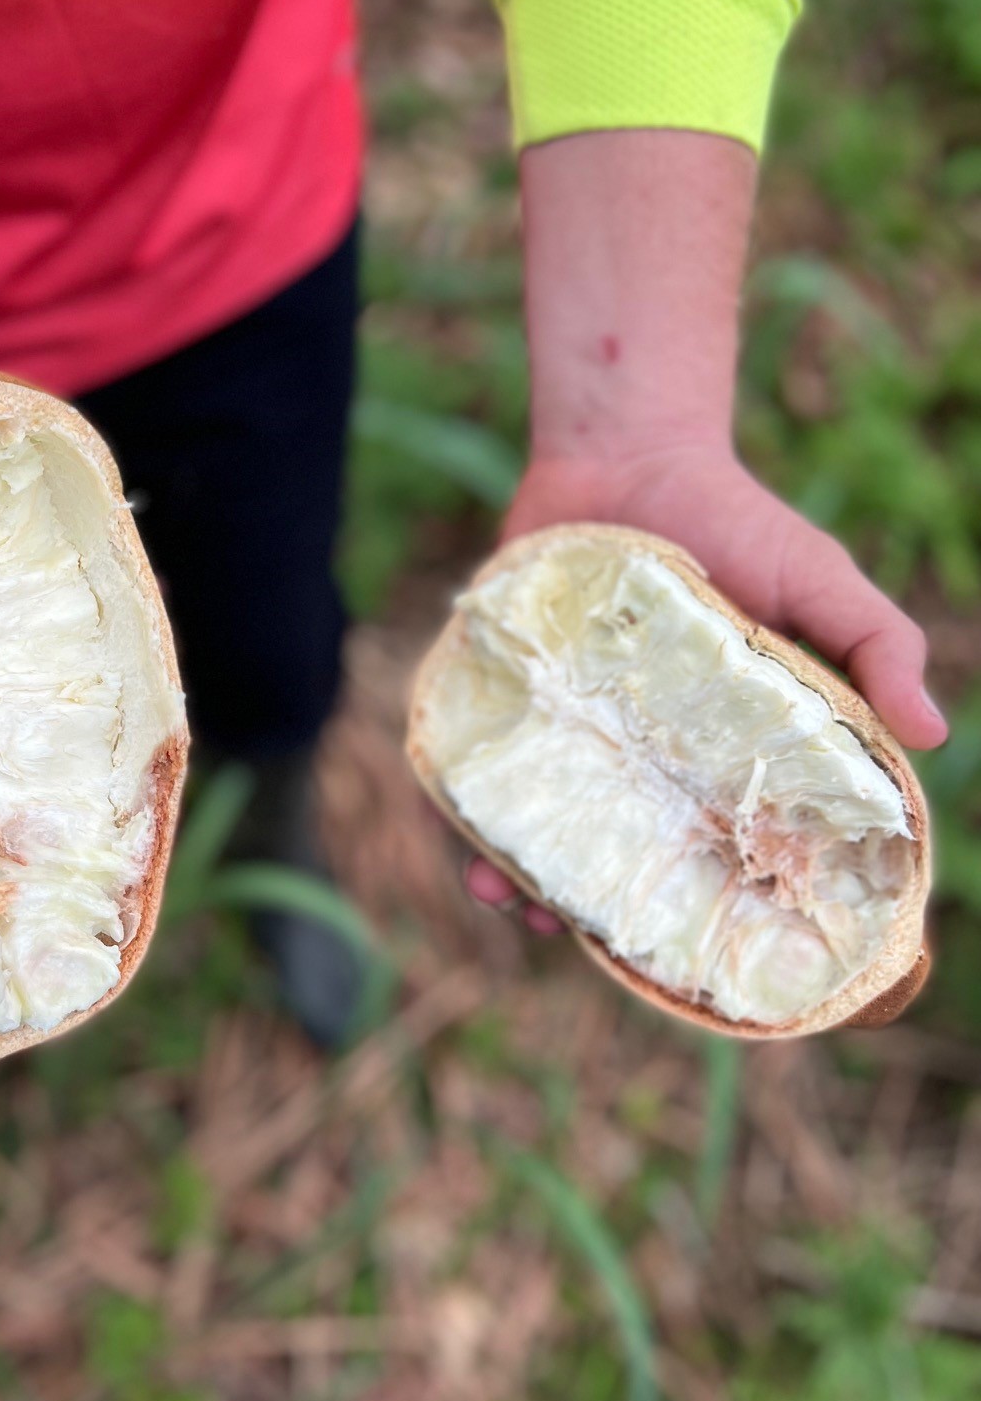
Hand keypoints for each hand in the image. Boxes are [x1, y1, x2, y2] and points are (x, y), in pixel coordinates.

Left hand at [465, 442, 947, 929]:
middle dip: (604, 907)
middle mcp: (644, 755)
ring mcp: (573, 732)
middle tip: (586, 940)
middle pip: (623, 853)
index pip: (721, 841)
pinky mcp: (512, 701)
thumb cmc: (734, 520)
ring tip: (511, 902)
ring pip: (546, 829)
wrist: (624, 452)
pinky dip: (471, 814)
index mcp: (721, 750)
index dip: (715, 900)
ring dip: (525, 878)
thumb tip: (933, 734)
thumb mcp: (818, 579)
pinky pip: (487, 772)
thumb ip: (874, 645)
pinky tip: (467, 843)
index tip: (707, 948)